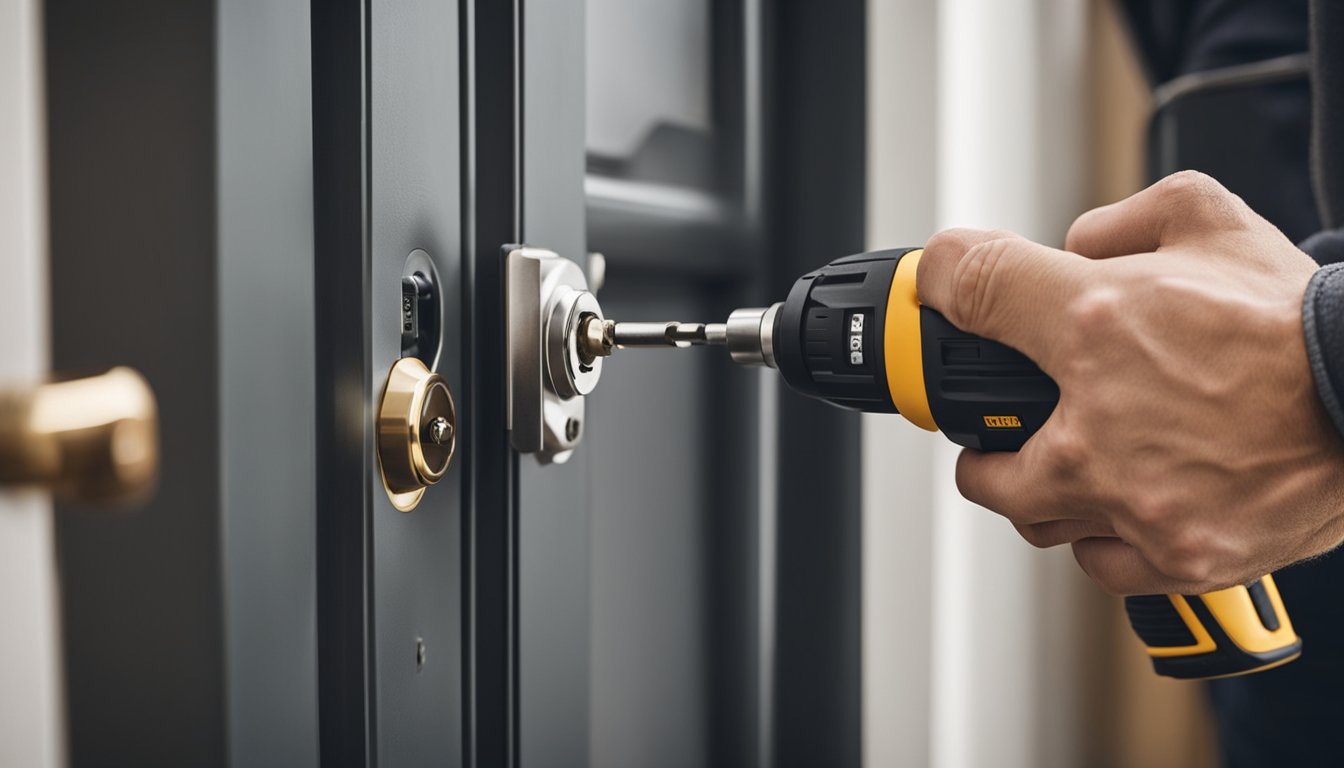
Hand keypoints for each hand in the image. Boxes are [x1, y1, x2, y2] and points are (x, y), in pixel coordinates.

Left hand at [916, 171, 1343, 594]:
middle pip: (978, 466)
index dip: (943, 283)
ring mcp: (1138, 504)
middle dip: (985, 450)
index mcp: (1097, 326)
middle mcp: (1103, 427)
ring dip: (1044, 495)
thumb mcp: (1205, 217)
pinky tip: (1127, 504)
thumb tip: (1073, 246)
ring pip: (1039, 522)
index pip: (972, 287)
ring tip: (1072, 465)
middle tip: (1005, 434)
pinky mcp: (1182, 557)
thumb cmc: (1300, 320)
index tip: (940, 292)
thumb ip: (1120, 222)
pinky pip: (1103, 563)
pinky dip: (1106, 536)